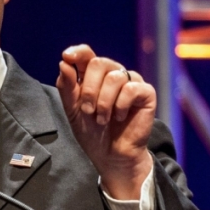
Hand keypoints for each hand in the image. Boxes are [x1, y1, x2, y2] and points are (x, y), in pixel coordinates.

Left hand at [56, 44, 155, 199]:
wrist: (111, 156)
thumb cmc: (92, 132)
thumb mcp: (73, 110)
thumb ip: (67, 87)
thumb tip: (64, 62)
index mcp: (93, 76)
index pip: (86, 54)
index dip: (78, 52)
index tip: (67, 56)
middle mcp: (113, 74)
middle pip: (98, 63)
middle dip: (88, 89)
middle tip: (87, 110)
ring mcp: (131, 82)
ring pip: (114, 76)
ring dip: (103, 101)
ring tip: (102, 119)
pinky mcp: (146, 93)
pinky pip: (131, 88)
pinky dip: (120, 105)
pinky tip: (119, 117)